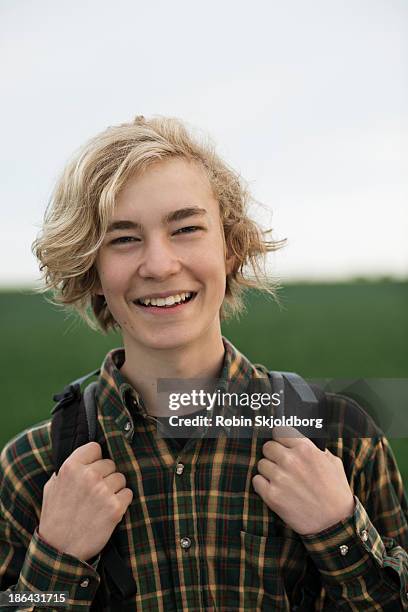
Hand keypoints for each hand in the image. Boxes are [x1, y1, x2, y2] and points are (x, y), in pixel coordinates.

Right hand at [39, 442, 132, 560]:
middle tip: (95, 491)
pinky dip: (121, 501)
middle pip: (110, 463)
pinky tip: (109, 510)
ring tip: (101, 502)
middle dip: (105, 476)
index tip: (92, 469)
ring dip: (114, 489)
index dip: (95, 459)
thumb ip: (66, 470)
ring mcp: (103, 491)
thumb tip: (82, 458)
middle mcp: (88, 476)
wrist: (60, 550)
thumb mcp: (52, 487)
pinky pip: (128, 493)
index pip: (95, 448)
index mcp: (71, 467)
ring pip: (121, 478)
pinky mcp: (115, 507)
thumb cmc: (55, 518)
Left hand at [252, 427, 354, 534]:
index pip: (280, 431)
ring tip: (280, 480)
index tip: (281, 444)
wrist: (335, 523)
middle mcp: (290, 460)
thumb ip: (316, 450)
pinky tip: (274, 489)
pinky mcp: (272, 495)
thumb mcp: (333, 463)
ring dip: (268, 471)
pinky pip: (256, 481)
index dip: (280, 439)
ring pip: (261, 464)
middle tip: (280, 464)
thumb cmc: (336, 492)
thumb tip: (302, 443)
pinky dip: (263, 485)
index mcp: (305, 449)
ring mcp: (280, 478)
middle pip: (267, 447)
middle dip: (273, 455)